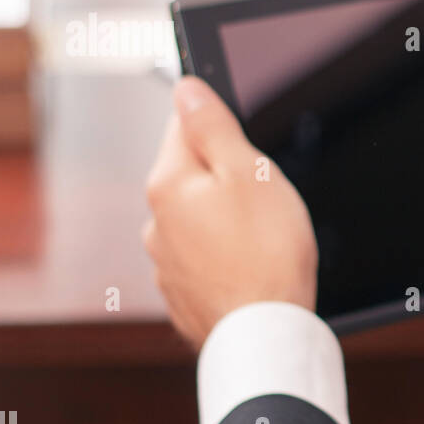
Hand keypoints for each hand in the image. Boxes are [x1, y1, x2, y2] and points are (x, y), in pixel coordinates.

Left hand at [143, 77, 317, 349]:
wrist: (266, 335)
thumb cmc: (267, 252)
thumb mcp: (249, 172)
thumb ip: (213, 126)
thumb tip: (186, 88)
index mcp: (168, 185)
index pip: (182, 126)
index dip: (221, 127)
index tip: (249, 146)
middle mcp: (156, 223)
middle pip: (193, 177)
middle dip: (226, 179)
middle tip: (267, 198)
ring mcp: (166, 265)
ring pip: (200, 222)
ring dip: (227, 222)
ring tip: (265, 241)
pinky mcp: (184, 297)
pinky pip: (206, 262)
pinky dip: (227, 260)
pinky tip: (254, 270)